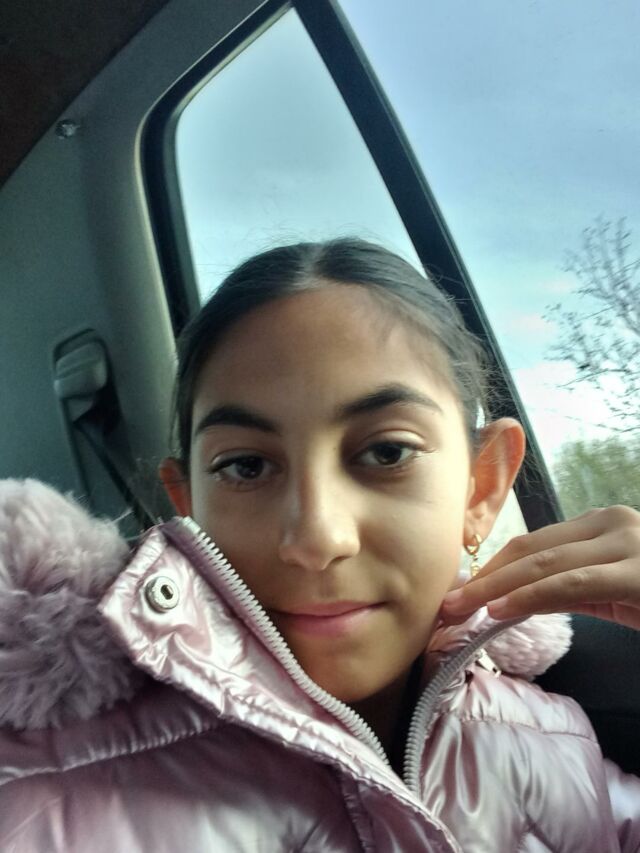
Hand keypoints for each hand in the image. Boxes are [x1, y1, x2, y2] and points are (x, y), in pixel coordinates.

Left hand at [441, 506, 639, 629]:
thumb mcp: (611, 589)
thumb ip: (566, 587)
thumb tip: (512, 598)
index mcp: (601, 524)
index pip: (533, 543)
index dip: (492, 567)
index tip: (460, 591)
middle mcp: (611, 523)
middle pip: (531, 549)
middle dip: (484, 577)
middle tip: (447, 603)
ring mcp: (626, 544)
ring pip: (545, 563)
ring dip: (495, 587)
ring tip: (461, 607)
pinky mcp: (637, 574)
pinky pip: (573, 584)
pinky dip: (531, 596)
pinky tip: (500, 609)